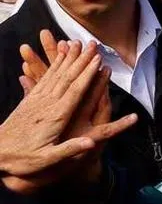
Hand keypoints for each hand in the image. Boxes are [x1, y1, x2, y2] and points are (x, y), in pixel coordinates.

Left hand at [1, 40, 136, 192]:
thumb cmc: (21, 159)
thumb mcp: (46, 160)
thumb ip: (69, 150)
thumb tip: (91, 143)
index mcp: (55, 117)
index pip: (75, 91)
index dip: (88, 75)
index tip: (98, 60)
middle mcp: (47, 104)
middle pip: (67, 77)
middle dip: (81, 60)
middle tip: (92, 44)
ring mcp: (37, 101)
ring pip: (56, 75)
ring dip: (67, 58)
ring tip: (76, 43)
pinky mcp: (30, 101)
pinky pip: (44, 79)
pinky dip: (53, 66)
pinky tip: (58, 58)